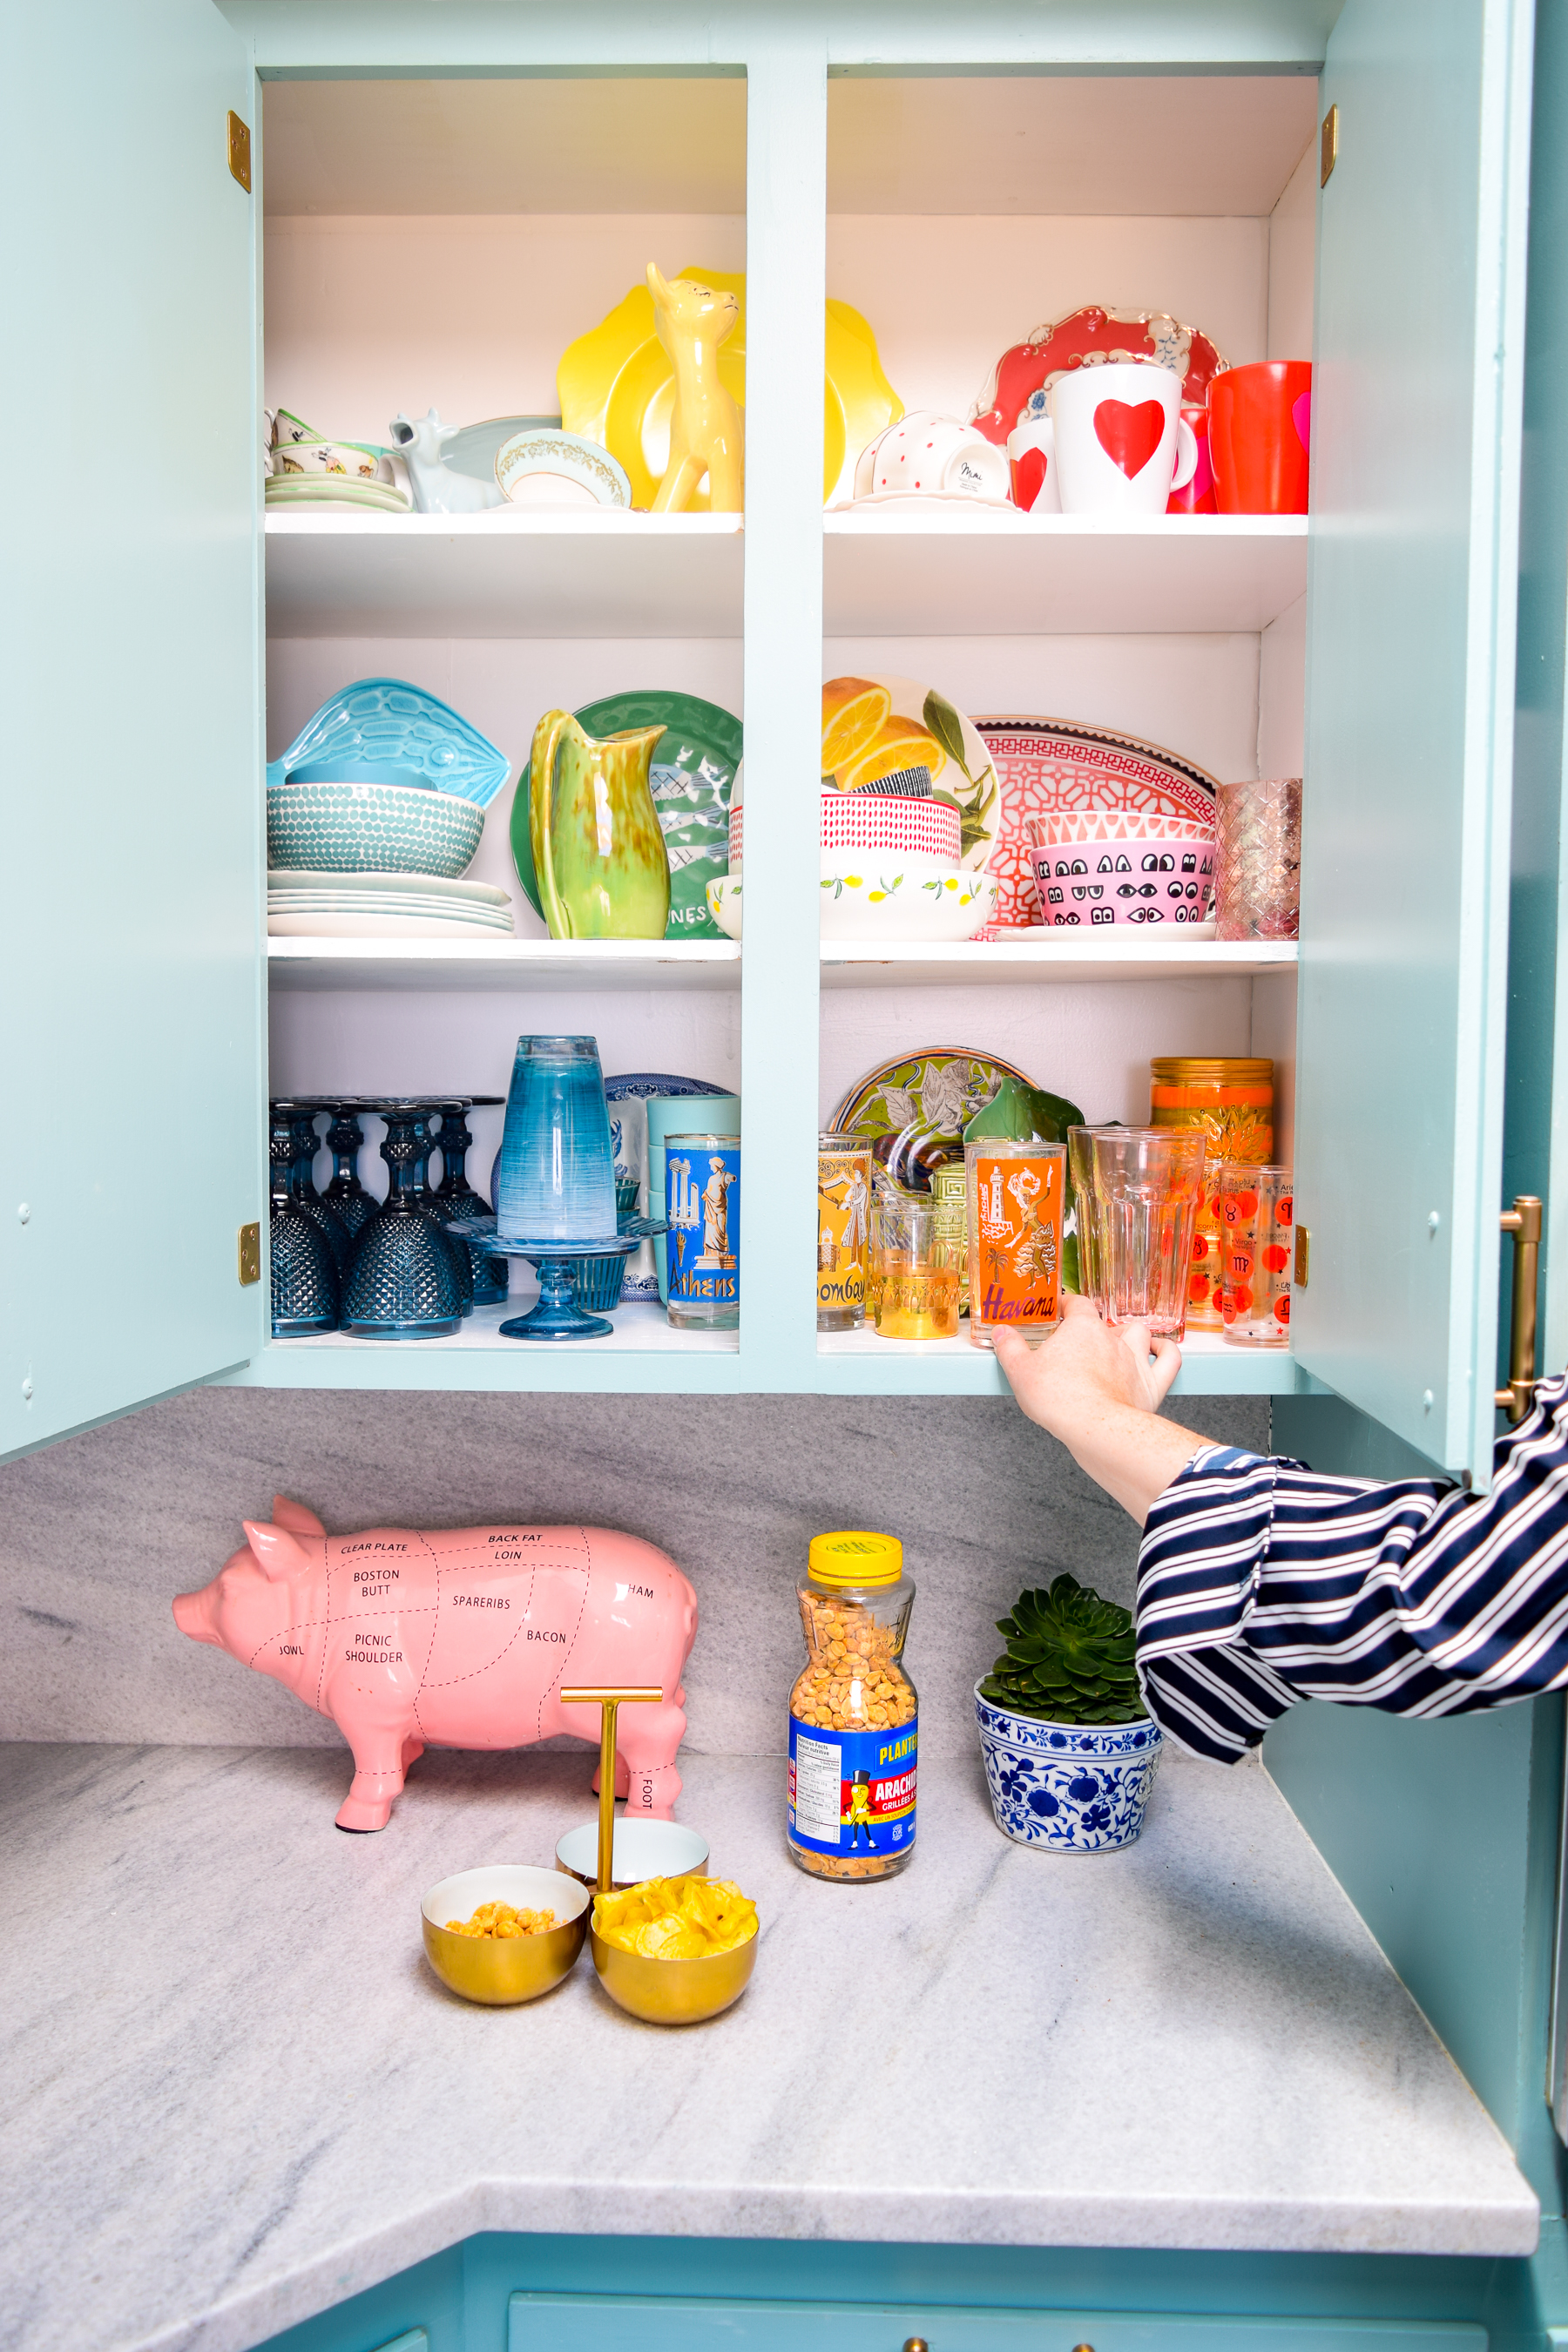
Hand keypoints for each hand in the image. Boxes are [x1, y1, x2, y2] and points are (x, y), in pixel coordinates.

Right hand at [995, 1293, 1180, 1441]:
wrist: (1095, 1428)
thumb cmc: (1059, 1398)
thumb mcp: (1021, 1372)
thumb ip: (1010, 1348)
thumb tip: (1001, 1333)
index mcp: (1082, 1328)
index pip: (1077, 1303)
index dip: (1068, 1304)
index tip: (1058, 1310)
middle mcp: (1112, 1338)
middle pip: (1104, 1321)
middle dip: (1094, 1327)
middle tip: (1081, 1339)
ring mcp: (1135, 1360)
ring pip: (1138, 1333)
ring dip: (1130, 1334)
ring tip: (1118, 1342)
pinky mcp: (1152, 1384)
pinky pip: (1169, 1359)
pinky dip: (1166, 1351)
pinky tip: (1160, 1349)